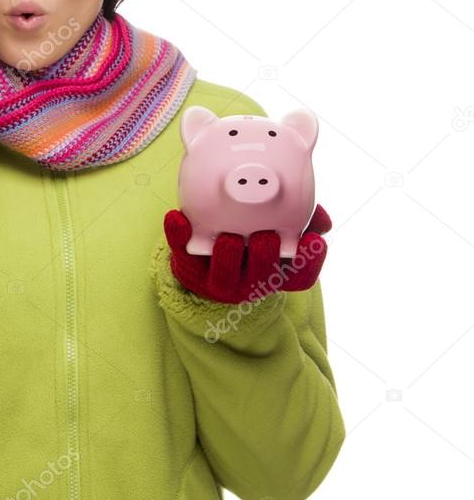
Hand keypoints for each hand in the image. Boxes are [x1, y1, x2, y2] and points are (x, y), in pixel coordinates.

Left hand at [162, 204, 331, 303]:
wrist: (205, 256)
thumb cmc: (250, 237)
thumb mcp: (278, 228)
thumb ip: (303, 220)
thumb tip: (322, 219)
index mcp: (275, 273)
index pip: (301, 278)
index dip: (310, 263)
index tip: (313, 241)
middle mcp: (250, 282)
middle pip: (262, 279)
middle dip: (264, 259)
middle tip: (265, 236)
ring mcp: (218, 280)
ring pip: (224, 279)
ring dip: (228, 257)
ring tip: (229, 237)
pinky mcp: (189, 268)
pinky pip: (182, 256)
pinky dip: (177, 236)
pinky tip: (177, 217)